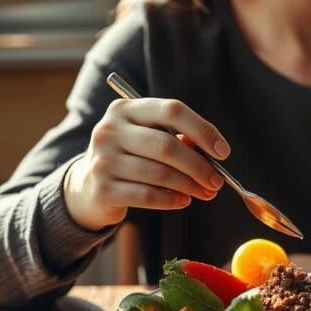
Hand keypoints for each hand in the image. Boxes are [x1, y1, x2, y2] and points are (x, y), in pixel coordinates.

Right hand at [63, 97, 230, 229]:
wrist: (87, 187)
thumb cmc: (129, 159)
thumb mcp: (147, 140)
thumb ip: (176, 139)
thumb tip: (212, 152)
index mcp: (124, 109)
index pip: (171, 110)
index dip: (202, 130)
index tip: (223, 152)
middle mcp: (109, 130)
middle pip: (167, 145)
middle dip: (199, 166)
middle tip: (217, 181)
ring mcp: (103, 159)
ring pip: (160, 173)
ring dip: (190, 185)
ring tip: (205, 192)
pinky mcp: (102, 188)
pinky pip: (148, 195)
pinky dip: (172, 200)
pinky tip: (183, 201)